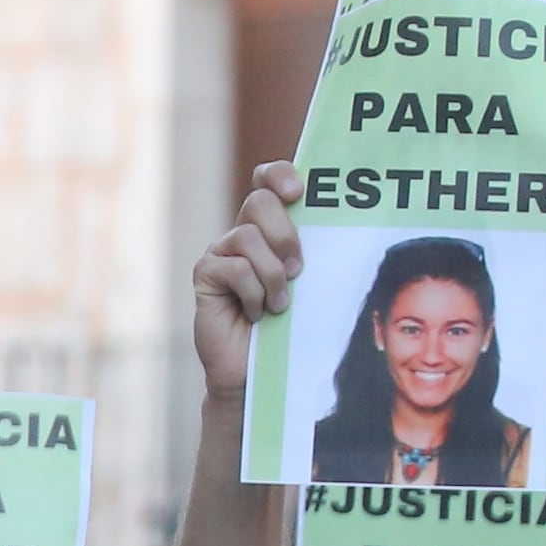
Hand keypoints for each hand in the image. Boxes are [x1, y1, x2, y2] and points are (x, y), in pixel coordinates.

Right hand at [193, 164, 300, 398]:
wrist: (259, 370)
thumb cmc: (290, 326)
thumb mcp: (309, 281)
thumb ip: (311, 249)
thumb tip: (340, 221)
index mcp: (269, 227)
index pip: (268, 181)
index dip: (279, 175)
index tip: (299, 193)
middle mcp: (242, 234)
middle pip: (260, 202)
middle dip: (284, 234)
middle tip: (297, 269)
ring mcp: (220, 254)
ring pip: (249, 238)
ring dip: (272, 276)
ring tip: (279, 304)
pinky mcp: (205, 275)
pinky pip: (234, 268)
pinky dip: (253, 294)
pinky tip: (255, 313)